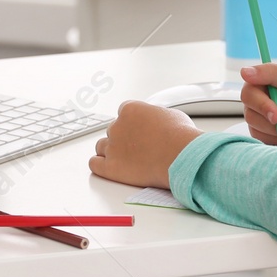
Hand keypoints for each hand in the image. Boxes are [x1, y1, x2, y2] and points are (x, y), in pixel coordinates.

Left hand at [86, 101, 203, 188]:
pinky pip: (94, 164)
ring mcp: (112, 146)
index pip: (123, 113)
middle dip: (123, 138)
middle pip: (113, 130)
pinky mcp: (111, 167)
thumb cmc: (181, 137)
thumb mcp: (171, 115)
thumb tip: (156, 120)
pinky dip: (99, 165)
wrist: (182, 157)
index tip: (139, 132)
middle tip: (137, 148)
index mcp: (130, 110)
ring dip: (111, 151)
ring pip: (102, 146)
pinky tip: (109, 167)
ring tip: (125, 159)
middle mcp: (117, 126)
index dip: (132, 123)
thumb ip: (156, 116)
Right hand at [240, 63, 276, 146]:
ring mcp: (267, 121)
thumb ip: (271, 73)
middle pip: (252, 117)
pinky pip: (269, 145)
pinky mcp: (273, 137)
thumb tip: (243, 72)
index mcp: (264, 84)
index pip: (249, 95)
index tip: (276, 116)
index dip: (261, 106)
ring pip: (260, 133)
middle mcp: (262, 101)